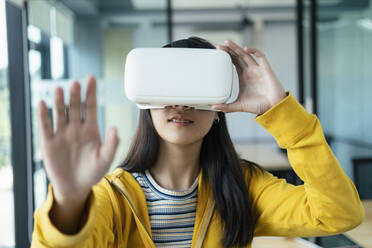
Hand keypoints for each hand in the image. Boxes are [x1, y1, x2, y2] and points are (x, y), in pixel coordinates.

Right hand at [37, 76, 118, 203]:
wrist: (76, 187)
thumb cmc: (93, 173)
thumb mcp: (105, 160)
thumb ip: (111, 144)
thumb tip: (116, 128)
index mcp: (91, 129)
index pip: (91, 107)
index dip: (91, 93)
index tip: (91, 78)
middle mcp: (76, 128)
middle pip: (75, 107)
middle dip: (75, 95)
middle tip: (76, 83)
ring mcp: (62, 134)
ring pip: (60, 113)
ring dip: (59, 101)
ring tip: (59, 89)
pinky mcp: (49, 143)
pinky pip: (46, 127)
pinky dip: (43, 115)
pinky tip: (42, 103)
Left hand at [212, 40, 286, 114]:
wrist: (273, 107)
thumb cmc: (258, 106)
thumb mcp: (239, 106)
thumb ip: (227, 107)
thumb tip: (214, 107)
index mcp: (243, 76)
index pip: (233, 62)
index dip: (227, 56)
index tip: (218, 52)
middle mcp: (250, 70)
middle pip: (238, 56)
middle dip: (229, 50)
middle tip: (219, 46)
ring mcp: (258, 69)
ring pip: (246, 54)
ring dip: (237, 48)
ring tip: (227, 43)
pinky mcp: (266, 70)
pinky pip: (261, 57)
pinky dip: (254, 51)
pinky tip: (246, 49)